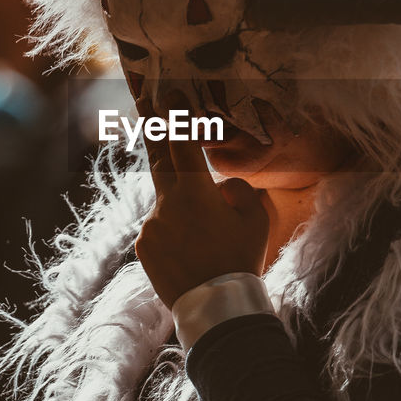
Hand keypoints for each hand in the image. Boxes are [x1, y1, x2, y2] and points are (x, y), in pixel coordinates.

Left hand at [134, 101, 269, 307]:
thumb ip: (237, 189)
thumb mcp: (255, 218)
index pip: (182, 142)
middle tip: (146, 99)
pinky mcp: (144, 247)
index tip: (169, 92)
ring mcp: (150, 226)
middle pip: (157, 158)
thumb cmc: (241, 259)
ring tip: (204, 236)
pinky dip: (174, 231)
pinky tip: (193, 252)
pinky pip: (160, 228)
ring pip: (166, 203)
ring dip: (181, 207)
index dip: (176, 115)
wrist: (217, 308)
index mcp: (194, 191)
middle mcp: (165, 203)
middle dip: (154, 128)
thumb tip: (218, 184)